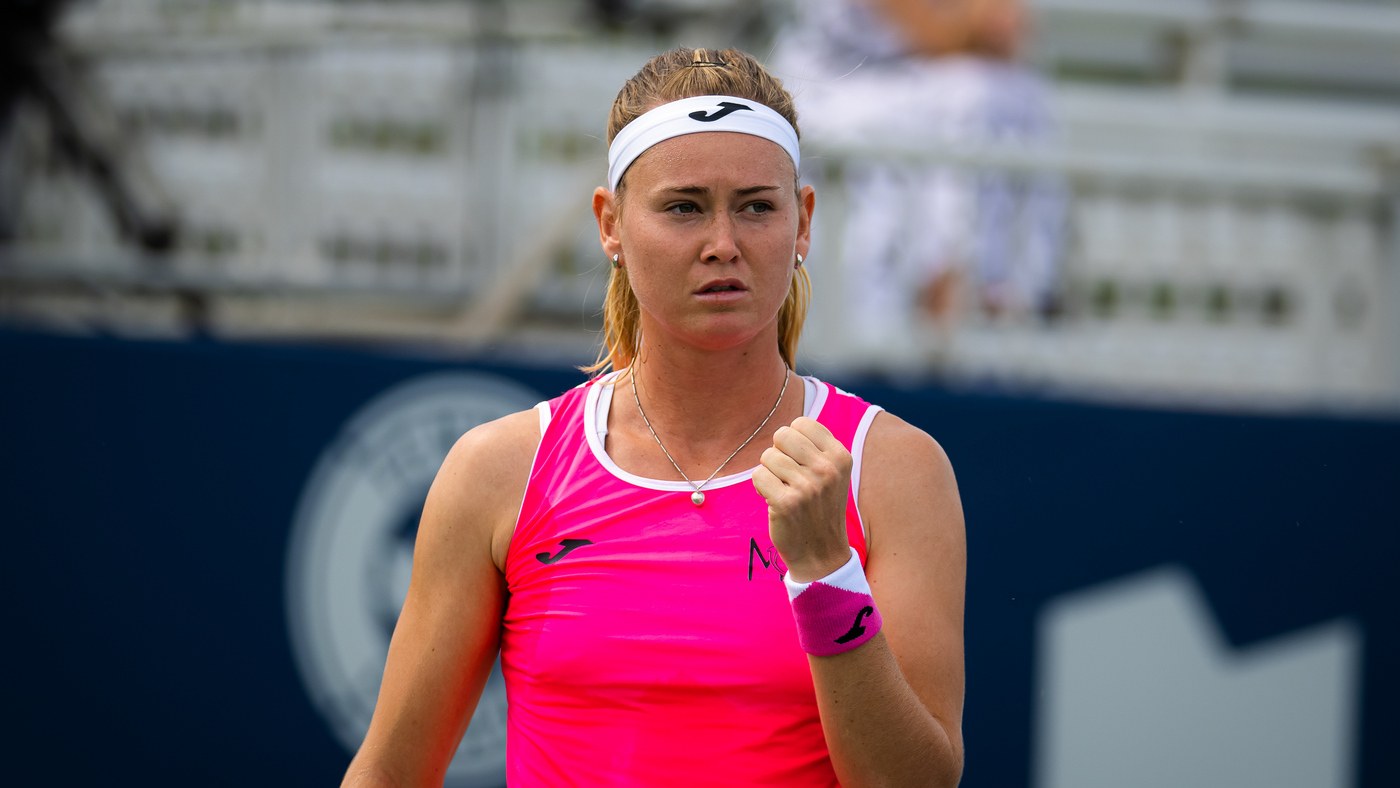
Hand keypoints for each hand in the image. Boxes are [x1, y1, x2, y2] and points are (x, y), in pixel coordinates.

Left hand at [752, 417, 853, 582]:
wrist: (822, 554)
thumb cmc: (820, 507)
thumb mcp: (832, 473)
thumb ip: (816, 447)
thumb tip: (789, 426)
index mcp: (840, 456)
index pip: (802, 423)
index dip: (792, 441)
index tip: (799, 461)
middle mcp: (827, 469)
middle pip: (782, 435)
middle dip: (778, 453)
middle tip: (786, 475)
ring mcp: (807, 486)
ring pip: (767, 456)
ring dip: (769, 473)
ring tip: (783, 491)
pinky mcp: (786, 503)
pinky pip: (758, 476)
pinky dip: (760, 488)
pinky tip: (774, 501)